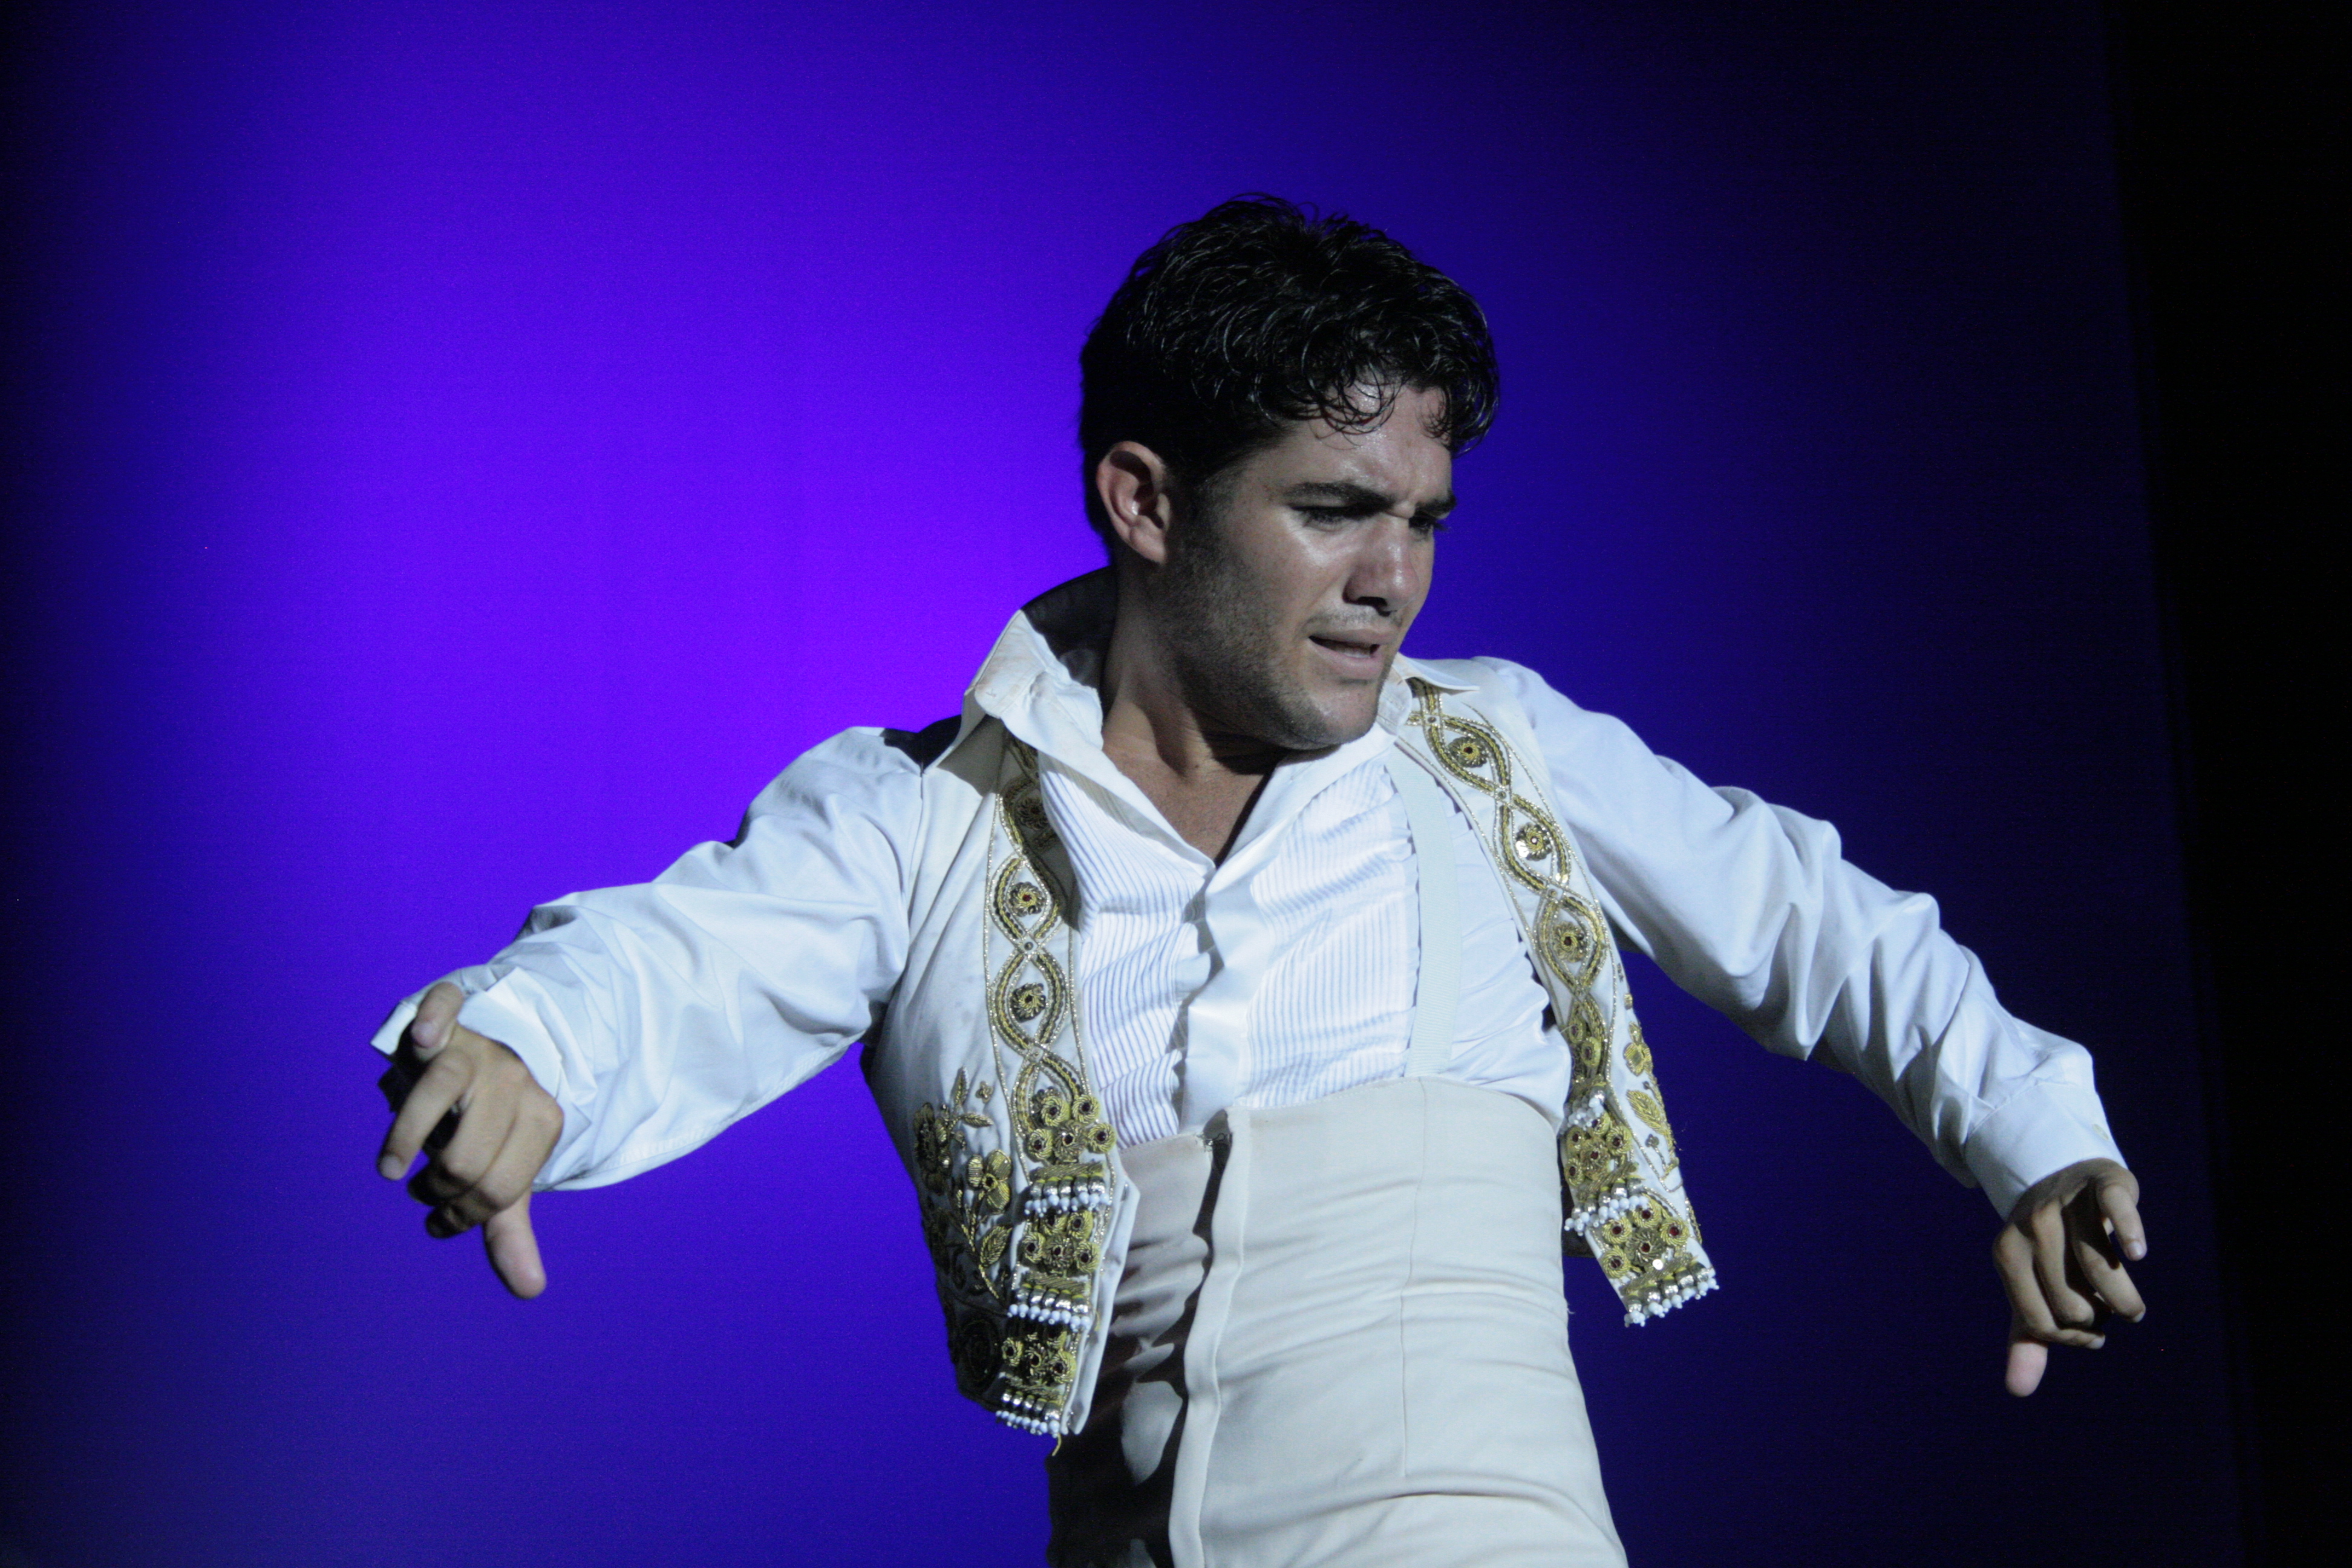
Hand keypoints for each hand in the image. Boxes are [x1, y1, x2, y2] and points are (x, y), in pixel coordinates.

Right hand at [377, 982, 562, 1297]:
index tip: (441, 1218)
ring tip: (391, 1170)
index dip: (463, 1216)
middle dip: (437, 1187)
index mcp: (541, 1120)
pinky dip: (433, 1016)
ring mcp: (480, 1049)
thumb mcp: (501, 1175)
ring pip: (446, 1089)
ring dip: (408, 1134)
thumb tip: (531, 1290)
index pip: (500, 1188)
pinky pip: (444, 1006)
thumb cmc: (487, 1127)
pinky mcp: (448, 1020)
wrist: (490, 1056)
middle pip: (469, 1154)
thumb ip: (507, 1228)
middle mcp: (515, 1080)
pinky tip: (423, 1037)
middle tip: (422, 1189)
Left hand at [1993, 1157, 2145, 1395]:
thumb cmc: (2049, 1248)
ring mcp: (2066, 1205)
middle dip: (2098, 1319)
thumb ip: (2027, 1337)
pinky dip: (2131, 1233)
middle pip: (2074, 1304)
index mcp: (2007, 1256)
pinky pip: (2118, 1211)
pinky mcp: (2104, 1184)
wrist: (2060, 1176)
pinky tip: (2137, 1252)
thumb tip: (2017, 1391)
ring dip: (2125, 1302)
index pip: (2041, 1323)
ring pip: (2100, 1271)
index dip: (2073, 1338)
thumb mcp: (2031, 1287)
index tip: (2091, 1333)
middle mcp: (2032, 1229)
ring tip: (2130, 1308)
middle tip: (2105, 1310)